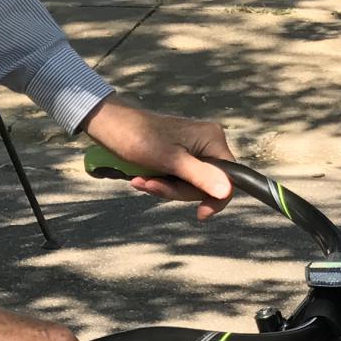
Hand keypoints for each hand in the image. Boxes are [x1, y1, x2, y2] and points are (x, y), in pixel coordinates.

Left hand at [83, 96, 233, 219]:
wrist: (111, 126)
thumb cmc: (139, 138)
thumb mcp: (171, 161)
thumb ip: (200, 176)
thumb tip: (227, 192)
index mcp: (212, 139)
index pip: (229, 177)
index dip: (216, 198)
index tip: (201, 215)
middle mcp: (207, 143)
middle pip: (207, 184)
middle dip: (178, 190)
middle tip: (152, 185)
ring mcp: (192, 149)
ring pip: (189, 184)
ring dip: (165, 188)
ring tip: (142, 181)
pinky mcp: (178, 155)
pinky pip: (177, 179)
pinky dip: (160, 182)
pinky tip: (142, 179)